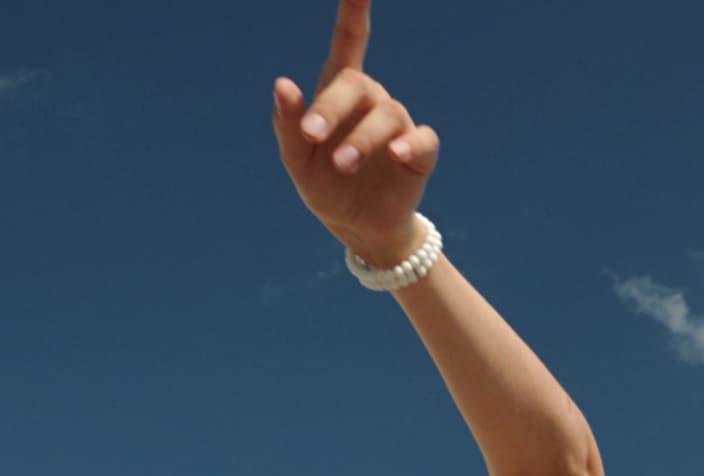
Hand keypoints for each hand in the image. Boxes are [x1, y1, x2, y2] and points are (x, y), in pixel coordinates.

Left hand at [273, 0, 438, 265]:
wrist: (358, 227)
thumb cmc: (324, 185)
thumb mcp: (297, 159)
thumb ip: (289, 124)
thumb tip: (283, 83)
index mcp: (338, 94)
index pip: (349, 42)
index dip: (355, 12)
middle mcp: (371, 101)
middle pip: (357, 84)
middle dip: (332, 107)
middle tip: (312, 137)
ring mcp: (396, 125)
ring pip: (386, 114)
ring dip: (361, 139)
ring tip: (341, 165)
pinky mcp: (418, 152)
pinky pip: (420, 138)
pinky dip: (408, 143)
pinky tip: (394, 153)